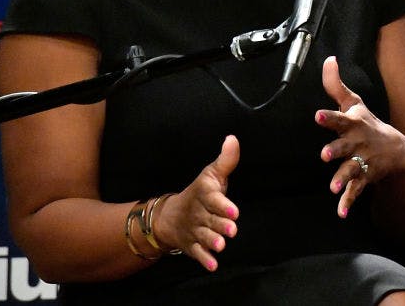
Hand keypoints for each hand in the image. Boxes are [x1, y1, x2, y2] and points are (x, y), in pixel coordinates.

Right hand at [152, 135, 240, 271]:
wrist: (170, 216)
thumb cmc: (201, 193)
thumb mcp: (211, 175)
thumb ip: (226, 160)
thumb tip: (233, 139)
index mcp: (204, 195)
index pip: (213, 199)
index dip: (223, 205)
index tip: (234, 211)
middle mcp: (199, 213)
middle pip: (211, 220)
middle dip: (220, 225)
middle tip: (232, 229)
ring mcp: (195, 230)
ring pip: (204, 236)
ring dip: (212, 241)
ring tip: (222, 245)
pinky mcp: (192, 245)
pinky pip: (198, 253)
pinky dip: (204, 260)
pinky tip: (213, 265)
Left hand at [315, 56, 404, 218]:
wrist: (397, 150)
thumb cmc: (368, 124)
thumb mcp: (354, 104)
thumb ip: (336, 85)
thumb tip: (328, 59)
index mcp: (353, 124)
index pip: (340, 118)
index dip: (329, 117)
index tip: (318, 115)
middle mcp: (358, 142)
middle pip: (345, 145)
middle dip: (336, 150)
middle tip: (325, 154)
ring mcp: (363, 161)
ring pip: (351, 169)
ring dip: (342, 178)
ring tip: (333, 187)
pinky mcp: (365, 177)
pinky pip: (356, 190)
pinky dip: (348, 201)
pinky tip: (340, 211)